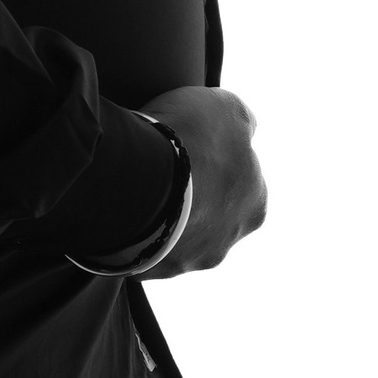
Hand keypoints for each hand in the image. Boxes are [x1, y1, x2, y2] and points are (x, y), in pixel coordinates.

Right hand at [138, 88, 266, 276]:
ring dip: (162, 214)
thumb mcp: (226, 108)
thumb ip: (241, 119)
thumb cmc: (189, 141)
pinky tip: (121, 208)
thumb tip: (245, 127)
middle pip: (209, 212)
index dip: (214, 158)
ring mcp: (187, 260)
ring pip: (176, 233)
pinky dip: (134, 231)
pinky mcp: (150, 269)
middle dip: (189, 192)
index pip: (240, 180)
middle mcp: (227, 241)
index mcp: (255, 206)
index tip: (190, 143)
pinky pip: (142, 248)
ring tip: (137, 186)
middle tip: (162, 165)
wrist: (140, 179)